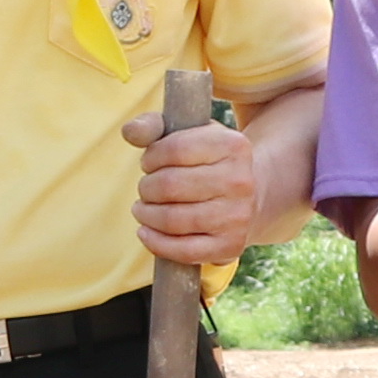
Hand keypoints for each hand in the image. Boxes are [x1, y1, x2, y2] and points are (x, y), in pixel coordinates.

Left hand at [126, 101, 256, 270]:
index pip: (174, 149)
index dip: (151, 158)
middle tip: (146, 189)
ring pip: (172, 220)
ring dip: (146, 215)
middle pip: (169, 186)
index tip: (149, 163)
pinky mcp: (231, 246)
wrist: (248, 195)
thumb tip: (130, 132)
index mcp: (233, 145)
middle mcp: (241, 181)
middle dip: (146, 188)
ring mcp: (238, 216)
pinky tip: (146, 232)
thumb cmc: (206, 162)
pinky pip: (183, 251)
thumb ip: (154, 126)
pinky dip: (156, 243)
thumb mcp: (188, 135)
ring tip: (143, 209)